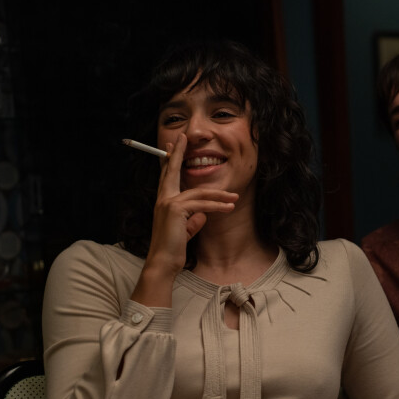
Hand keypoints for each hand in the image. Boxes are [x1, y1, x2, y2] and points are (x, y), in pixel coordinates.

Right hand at [132, 134, 236, 305]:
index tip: (171, 145)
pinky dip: (217, 206)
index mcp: (164, 200)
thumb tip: (203, 215)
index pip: (167, 175)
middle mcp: (163, 198)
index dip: (170, 160)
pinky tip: (230, 208)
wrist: (164, 261)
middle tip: (182, 137)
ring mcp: (168, 203)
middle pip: (172, 170)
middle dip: (178, 153)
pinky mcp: (176, 210)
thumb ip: (193, 219)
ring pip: (199, 193)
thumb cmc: (174, 247)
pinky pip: (202, 204)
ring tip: (235, 198)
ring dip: (220, 195)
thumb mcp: (186, 229)